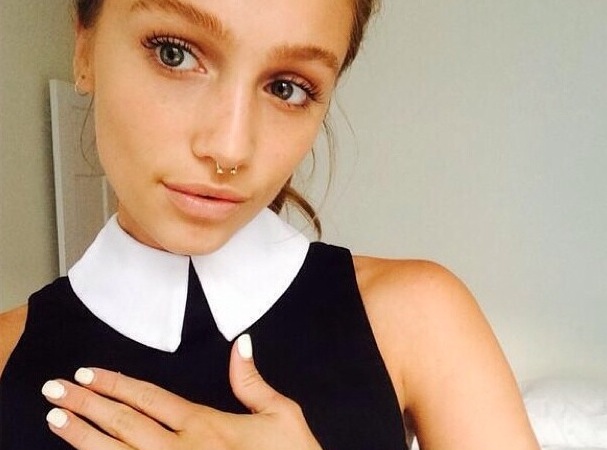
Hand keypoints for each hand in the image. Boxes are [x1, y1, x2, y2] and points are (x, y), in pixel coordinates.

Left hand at [41, 334, 321, 449]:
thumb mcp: (281, 414)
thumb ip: (252, 381)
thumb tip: (241, 343)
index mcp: (206, 425)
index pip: (150, 399)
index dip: (116, 385)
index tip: (87, 374)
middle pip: (125, 423)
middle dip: (86, 405)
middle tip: (54, 390)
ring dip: (83, 437)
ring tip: (56, 420)